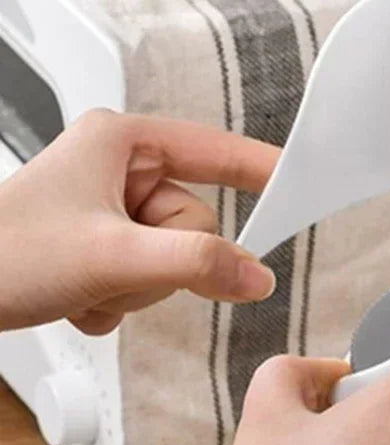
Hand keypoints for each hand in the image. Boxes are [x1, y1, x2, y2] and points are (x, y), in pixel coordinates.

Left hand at [0, 109, 278, 333]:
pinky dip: (118, 301)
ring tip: (89, 284)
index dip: (261, 170)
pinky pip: (149, 280)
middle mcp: (119, 172)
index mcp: (121, 144)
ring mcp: (111, 212)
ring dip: (137, 288)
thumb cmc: (1, 254)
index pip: (216, 153)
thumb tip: (256, 276)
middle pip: (198, 222)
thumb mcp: (112, 256)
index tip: (305, 180)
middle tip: (118, 268)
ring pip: (177, 258)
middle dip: (164, 261)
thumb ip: (196, 263)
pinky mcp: (103, 248)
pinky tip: (79, 297)